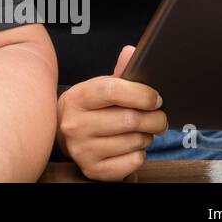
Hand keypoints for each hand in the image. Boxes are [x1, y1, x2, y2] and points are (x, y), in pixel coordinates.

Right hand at [55, 45, 167, 180]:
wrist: (62, 134)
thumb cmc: (88, 109)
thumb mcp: (97, 88)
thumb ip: (119, 73)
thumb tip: (132, 52)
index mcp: (77, 98)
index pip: (111, 91)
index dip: (140, 94)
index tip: (156, 98)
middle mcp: (75, 124)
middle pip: (129, 120)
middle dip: (154, 119)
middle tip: (159, 117)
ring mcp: (82, 149)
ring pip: (134, 142)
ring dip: (146, 137)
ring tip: (140, 131)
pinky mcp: (93, 170)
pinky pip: (133, 162)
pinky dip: (139, 154)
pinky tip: (131, 147)